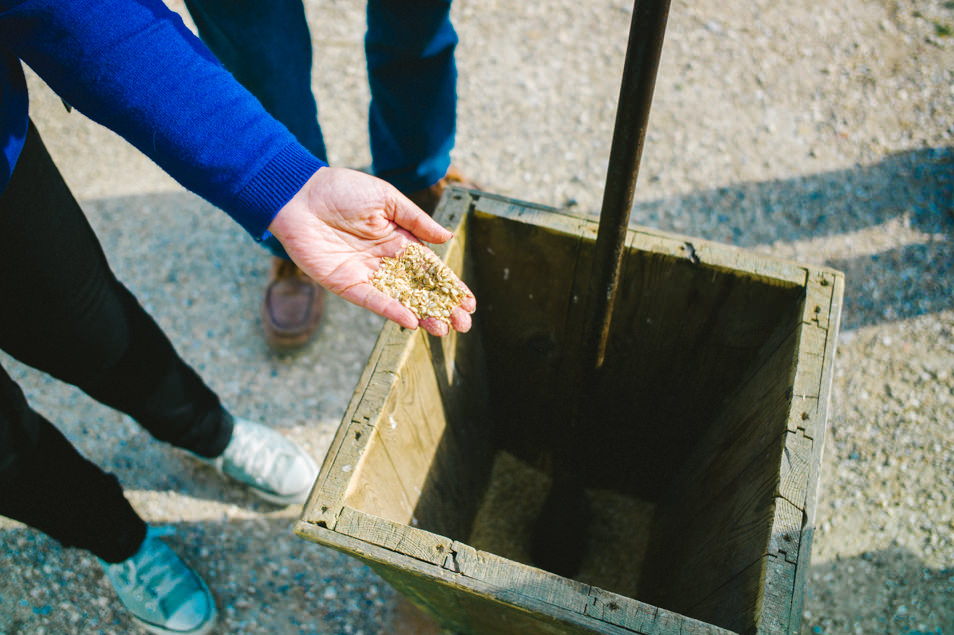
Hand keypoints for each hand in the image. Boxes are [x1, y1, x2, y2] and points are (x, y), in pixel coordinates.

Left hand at [267, 167, 475, 335]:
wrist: (299, 194)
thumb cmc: (341, 189)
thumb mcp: (386, 198)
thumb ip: (416, 220)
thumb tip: (447, 237)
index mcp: (397, 241)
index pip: (430, 269)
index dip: (449, 285)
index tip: (468, 301)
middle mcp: (384, 262)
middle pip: (419, 290)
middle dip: (442, 307)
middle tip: (464, 324)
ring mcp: (365, 275)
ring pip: (400, 300)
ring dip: (422, 315)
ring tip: (443, 329)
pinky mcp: (345, 283)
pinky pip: (372, 300)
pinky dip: (391, 311)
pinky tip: (411, 321)